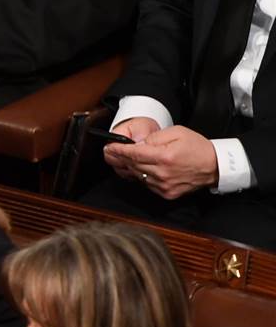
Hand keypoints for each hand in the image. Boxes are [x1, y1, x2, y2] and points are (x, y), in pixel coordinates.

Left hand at [103, 125, 217, 198]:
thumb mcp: (177, 132)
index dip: (119, 150)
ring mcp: (164, 186)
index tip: (109, 147)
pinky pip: (147, 184)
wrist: (215, 166)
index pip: (134, 154)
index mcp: (164, 157)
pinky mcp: (166, 193)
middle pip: (133, 165)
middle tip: (110, 152)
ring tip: (126, 158)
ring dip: (131, 167)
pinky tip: (143, 169)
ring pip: (138, 176)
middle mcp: (162, 173)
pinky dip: (143, 176)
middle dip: (121, 158)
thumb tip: (137, 143)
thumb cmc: (198, 148)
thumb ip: (155, 137)